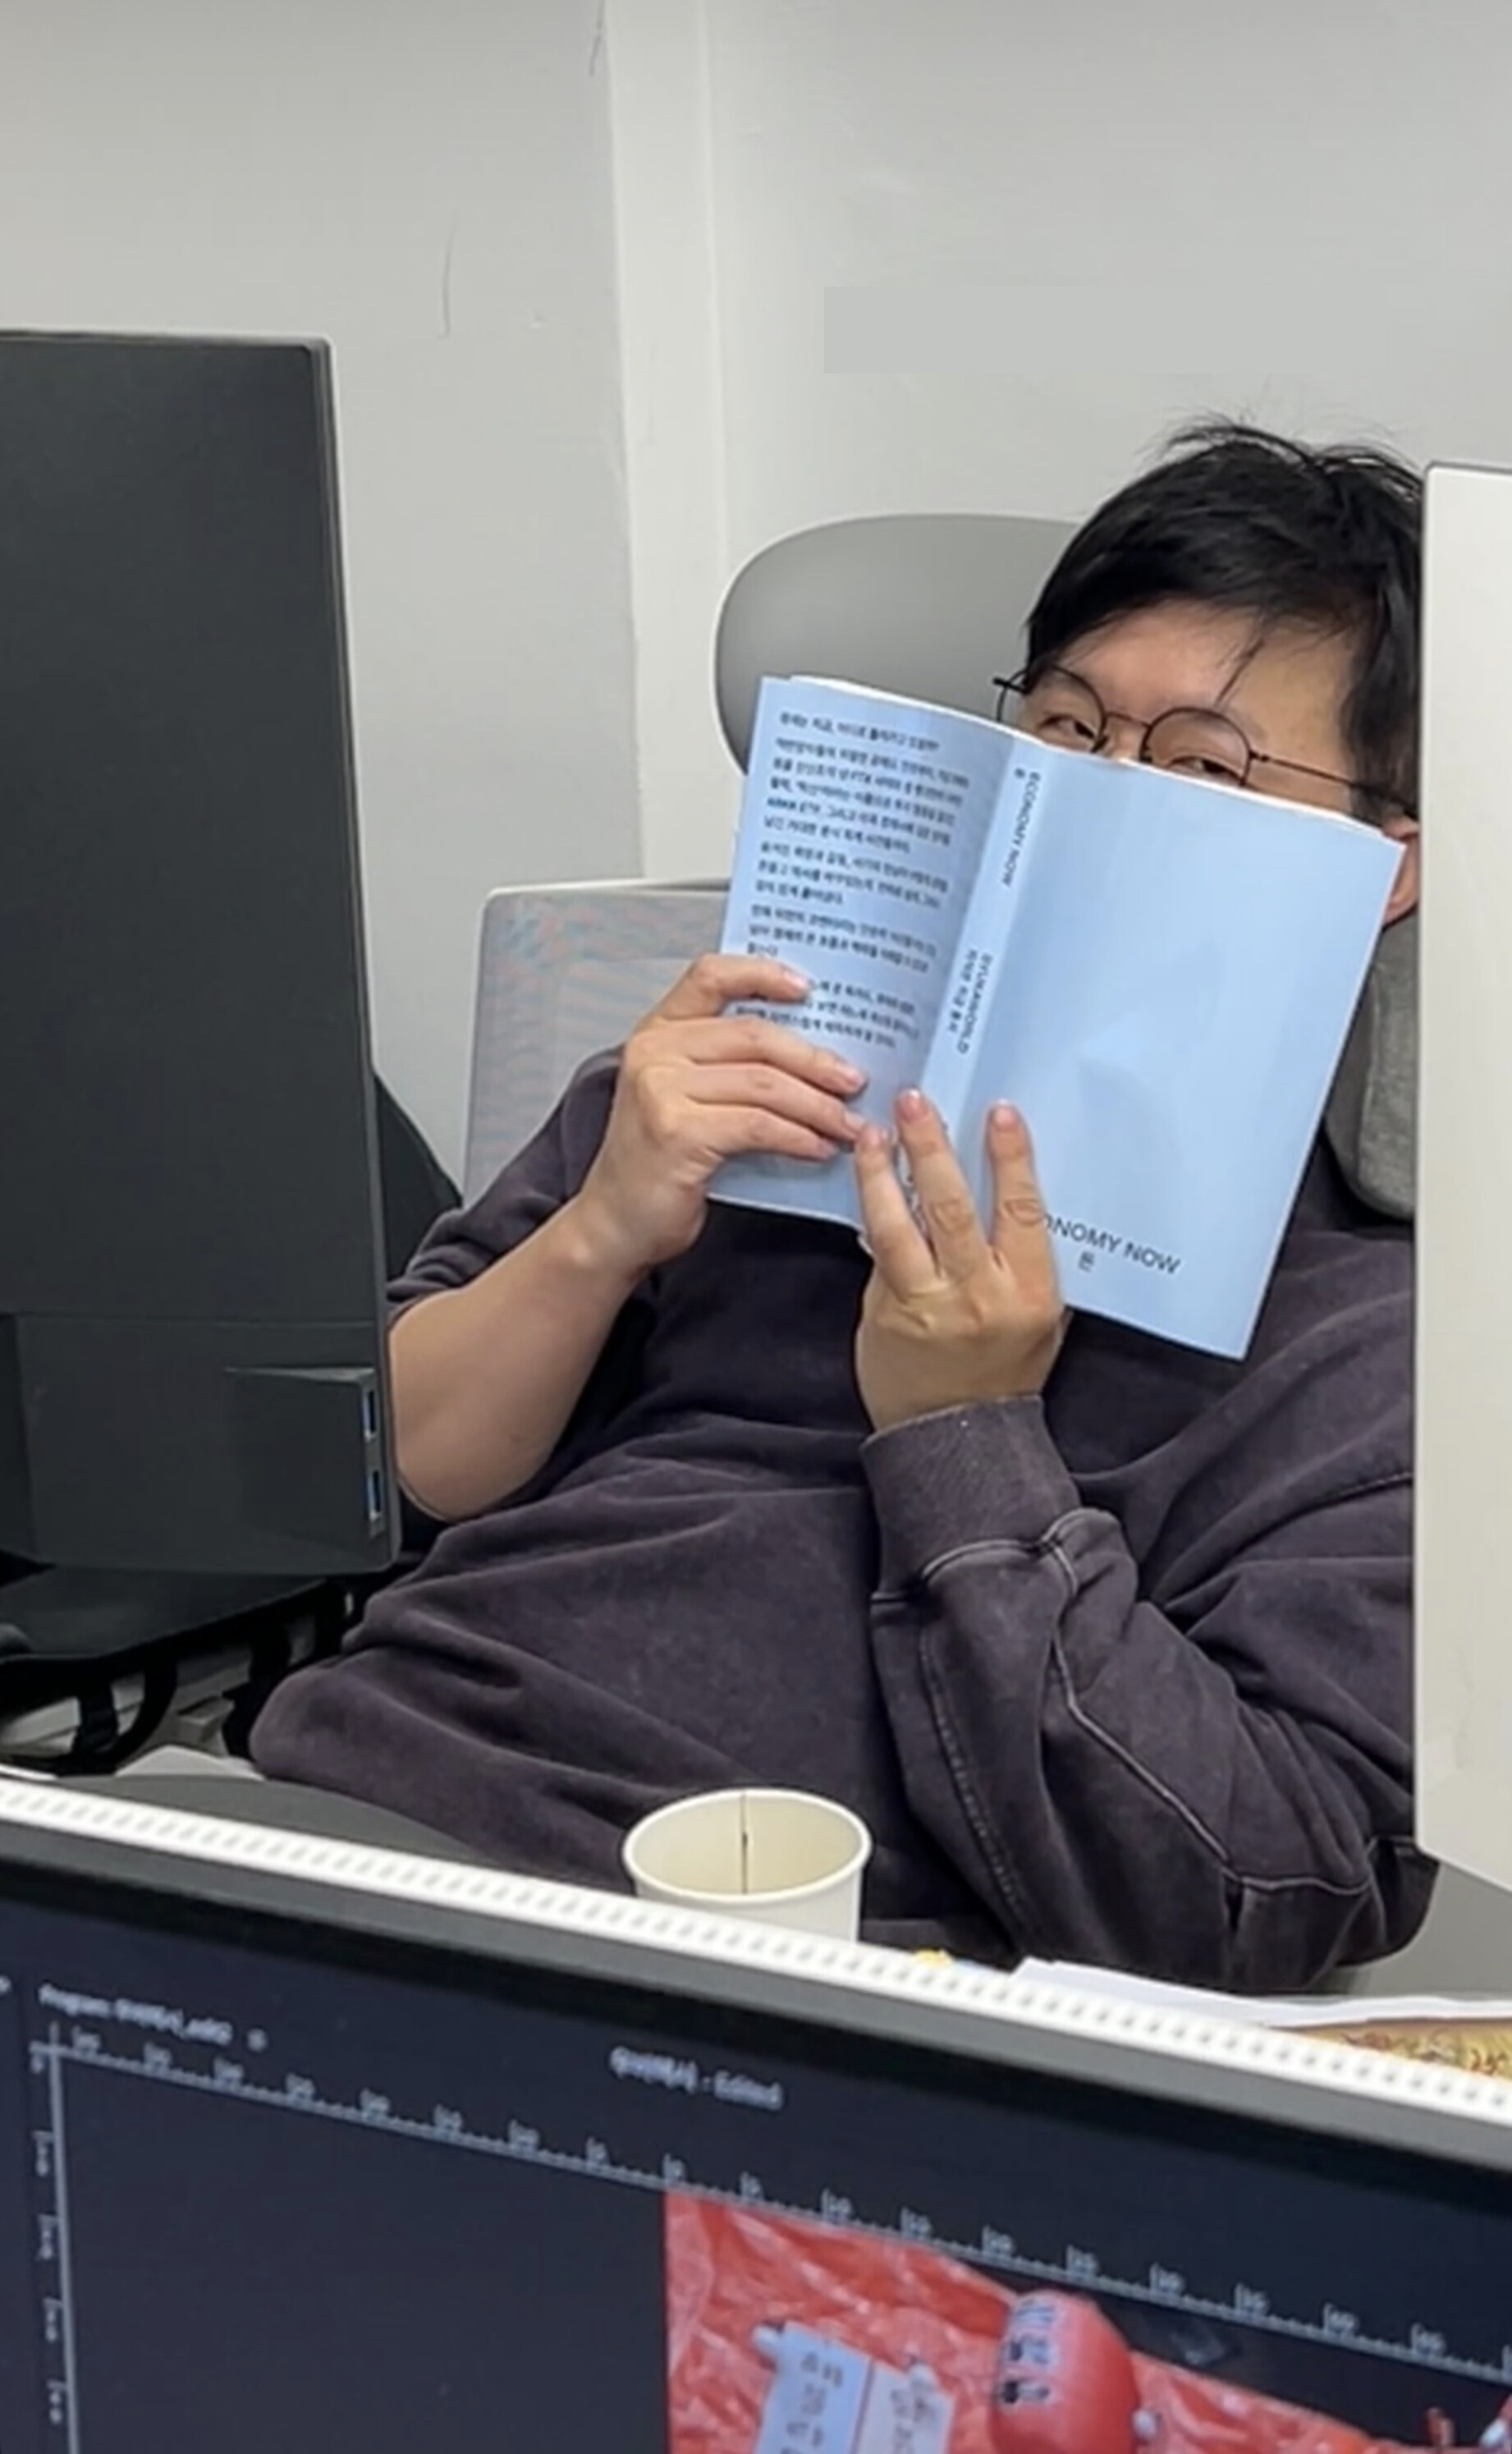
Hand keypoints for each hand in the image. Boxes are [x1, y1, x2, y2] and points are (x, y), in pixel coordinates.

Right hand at [572, 954, 865, 1278]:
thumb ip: (728, 1067)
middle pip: (754, 1036)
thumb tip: (812, 1059)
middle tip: (854, 1080)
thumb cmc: (656, 1164)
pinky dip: (798, 1136)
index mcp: (658, 1032)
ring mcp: (661, 1089)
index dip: (762, 974)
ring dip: (817, 1106)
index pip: (711, 977)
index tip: (807, 987)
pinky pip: (758, 1124)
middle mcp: (654, 1052)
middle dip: (815, 1060)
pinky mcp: (677, 1131)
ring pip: (764, 1083)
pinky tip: (818, 1148)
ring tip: (847, 1123)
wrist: (616, 1222)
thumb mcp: (686, 1098)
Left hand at [853, 1091, 1065, 1432]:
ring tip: (874, 1133)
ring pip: (901, 1227)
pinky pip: (879, 1254)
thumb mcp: (1041, 1319)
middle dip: (932, 1149)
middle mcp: (979, 1296)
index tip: (999, 1113)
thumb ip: (1026, 1260)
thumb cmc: (1004, 1371)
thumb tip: (1016, 1189)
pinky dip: (872, 1211)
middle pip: (953, 1209)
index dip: (1011, 1159)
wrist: (958, 1436)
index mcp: (1029, 1292)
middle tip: (915, 1102)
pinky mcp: (886, 1315)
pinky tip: (866, 1178)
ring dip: (884, 1173)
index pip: (1023, 1212)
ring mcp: (927, 1306)